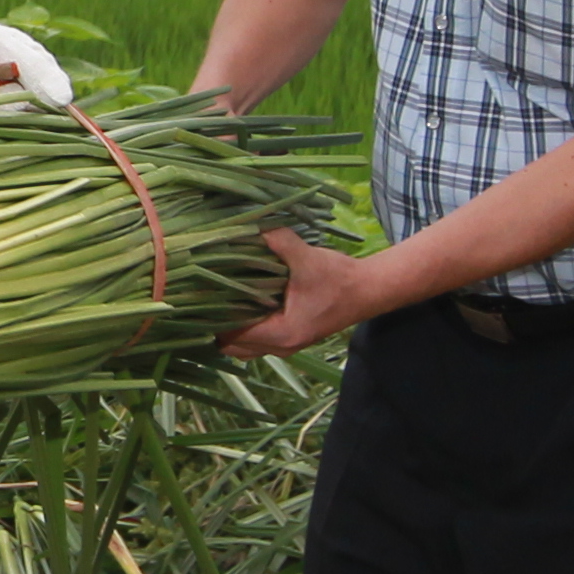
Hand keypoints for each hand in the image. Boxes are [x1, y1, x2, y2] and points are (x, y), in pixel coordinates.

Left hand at [221, 227, 382, 357]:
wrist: (368, 290)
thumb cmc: (338, 279)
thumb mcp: (307, 259)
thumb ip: (279, 242)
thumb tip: (251, 225)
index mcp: (281, 334)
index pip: (232, 336)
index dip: (216, 316)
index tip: (206, 292)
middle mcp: (281, 347)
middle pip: (234, 347)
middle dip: (220, 324)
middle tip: (211, 294)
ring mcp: (287, 345)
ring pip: (245, 346)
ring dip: (233, 327)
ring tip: (224, 297)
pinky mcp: (291, 337)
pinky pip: (258, 340)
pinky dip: (247, 326)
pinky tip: (244, 300)